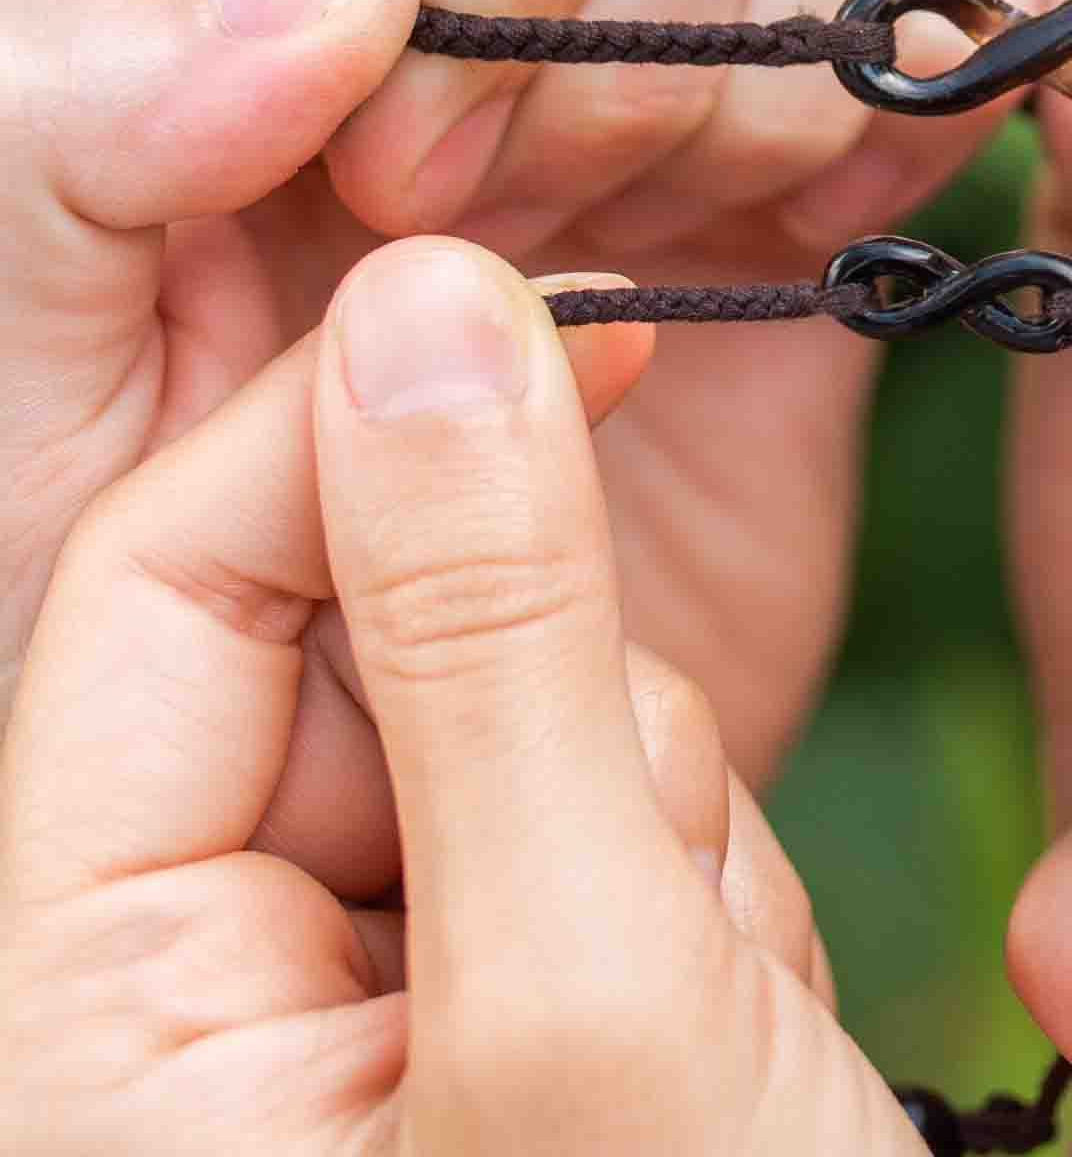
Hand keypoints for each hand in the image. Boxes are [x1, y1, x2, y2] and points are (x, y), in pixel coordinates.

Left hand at [0, 238, 923, 1154]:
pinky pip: (598, 782)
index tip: (576, 319)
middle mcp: (182, 974)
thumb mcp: (588, 991)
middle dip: (561, 704)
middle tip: (654, 898)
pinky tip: (721, 1030)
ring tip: (703, 1020)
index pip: (172, 577)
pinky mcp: (497, 966)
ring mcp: (358, 972)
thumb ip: (493, 632)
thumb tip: (432, 312)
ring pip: (517, 694)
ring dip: (651, 807)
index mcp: (78, 1004)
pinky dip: (691, 866)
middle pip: (367, 628)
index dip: (373, 428)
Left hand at [3, 0, 1035, 842]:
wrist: (393, 732)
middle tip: (558, 219)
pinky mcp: (847, 81)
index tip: (416, 173)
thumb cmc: (141, 565)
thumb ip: (55, 121)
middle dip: (652, 2)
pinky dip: (948, 62)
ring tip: (689, 222)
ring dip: (799, 36)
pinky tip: (820, 223)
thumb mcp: (1, 376)